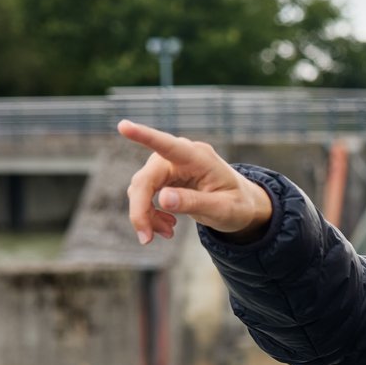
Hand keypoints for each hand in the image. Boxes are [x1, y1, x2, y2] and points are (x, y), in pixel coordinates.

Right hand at [120, 119, 271, 242]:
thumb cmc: (237, 204)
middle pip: (146, 179)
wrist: (242, 205)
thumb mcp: (223, 209)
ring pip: (141, 189)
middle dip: (141, 210)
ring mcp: (169, 166)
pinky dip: (150, 214)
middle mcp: (180, 157)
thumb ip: (195, 202)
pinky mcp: (163, 177)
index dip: (144, 136)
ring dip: (146, 215)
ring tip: (167, 233)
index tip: (123, 126)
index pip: (168, 145)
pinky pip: (145, 195)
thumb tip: (163, 198)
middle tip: (146, 239)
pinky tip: (167, 226)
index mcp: (199, 158)